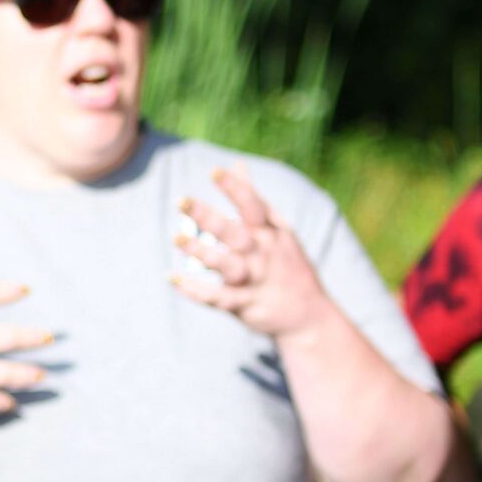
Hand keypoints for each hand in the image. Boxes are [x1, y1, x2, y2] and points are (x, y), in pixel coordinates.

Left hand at [170, 167, 332, 337]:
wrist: (310, 316)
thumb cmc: (287, 265)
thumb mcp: (278, 229)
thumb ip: (254, 199)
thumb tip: (237, 165)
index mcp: (271, 232)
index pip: (253, 205)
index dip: (234, 188)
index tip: (213, 171)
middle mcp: (264, 253)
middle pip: (234, 232)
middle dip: (207, 216)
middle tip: (180, 200)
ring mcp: (255, 280)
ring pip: (225, 264)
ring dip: (199, 252)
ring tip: (174, 238)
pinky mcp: (246, 305)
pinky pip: (217, 298)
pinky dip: (194, 289)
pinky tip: (171, 277)